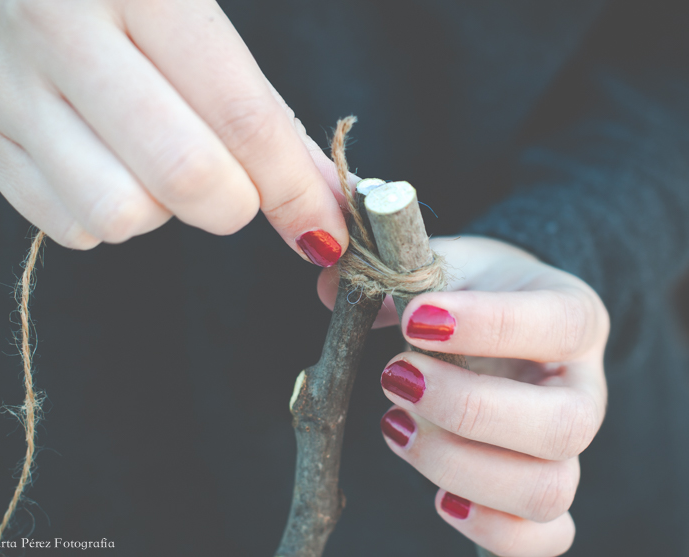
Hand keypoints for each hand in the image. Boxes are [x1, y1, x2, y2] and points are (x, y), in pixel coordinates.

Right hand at [0, 0, 347, 264]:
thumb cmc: (134, 10)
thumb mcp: (206, 36)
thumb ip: (267, 120)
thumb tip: (322, 206)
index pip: (241, 114)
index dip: (293, 189)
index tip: (323, 233)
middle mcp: (60, 28)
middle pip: (184, 174)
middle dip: (233, 206)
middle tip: (233, 191)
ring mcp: (7, 87)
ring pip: (120, 214)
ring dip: (158, 210)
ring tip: (148, 163)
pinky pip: (72, 227)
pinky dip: (108, 216)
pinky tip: (103, 166)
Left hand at [319, 236, 608, 555]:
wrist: (504, 316)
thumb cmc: (475, 290)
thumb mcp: (447, 263)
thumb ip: (400, 272)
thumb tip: (329, 290)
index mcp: (574, 317)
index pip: (558, 325)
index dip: (487, 326)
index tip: (415, 320)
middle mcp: (584, 388)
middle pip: (561, 427)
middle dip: (465, 408)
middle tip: (396, 376)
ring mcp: (569, 449)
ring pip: (548, 489)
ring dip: (459, 466)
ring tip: (395, 424)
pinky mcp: (543, 490)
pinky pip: (544, 539)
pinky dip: (490, 528)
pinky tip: (438, 496)